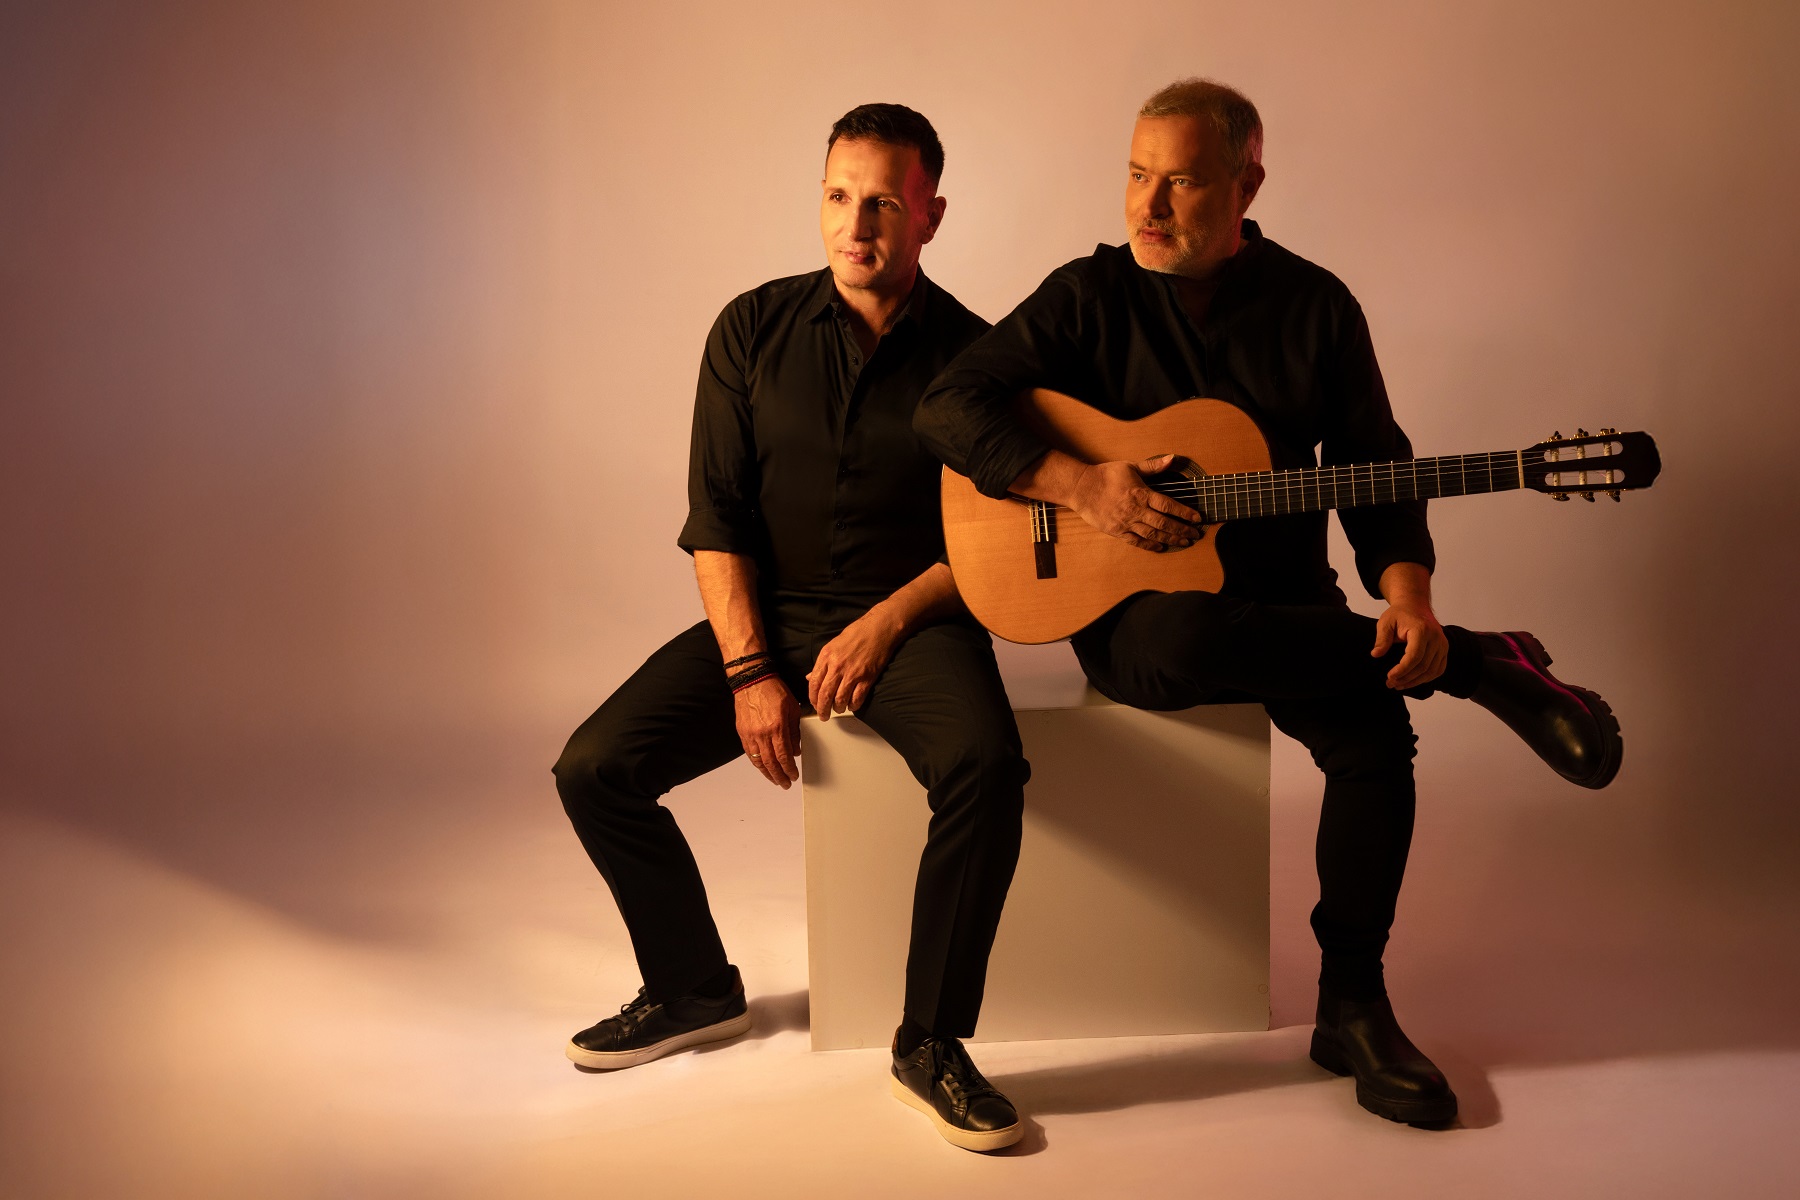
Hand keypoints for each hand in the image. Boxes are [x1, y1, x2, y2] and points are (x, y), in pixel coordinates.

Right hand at [735, 674, 800, 787]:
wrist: (752, 680)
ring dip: (767, 773)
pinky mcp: (742, 732)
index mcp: (777, 727)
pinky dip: (756, 763)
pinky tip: (761, 767)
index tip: (793, 775)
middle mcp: (762, 733)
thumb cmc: (772, 690)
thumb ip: (794, 732)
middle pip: (771, 763)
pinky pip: (749, 753)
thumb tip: (795, 750)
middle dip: (779, 776)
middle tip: (785, 783)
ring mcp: (750, 734)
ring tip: (774, 780)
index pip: (784, 756)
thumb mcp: (792, 708)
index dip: (789, 769)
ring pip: (758, 760)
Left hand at [807, 608, 905, 719]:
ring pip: (840, 700)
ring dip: (838, 708)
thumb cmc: (857, 633)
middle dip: (822, 709)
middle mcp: (838, 666)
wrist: (879, 629)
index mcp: (826, 657)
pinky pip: (857, 698)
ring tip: (839, 709)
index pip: (814, 683)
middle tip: (823, 716)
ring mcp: (853, 673)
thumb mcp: (833, 645)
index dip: (812, 698)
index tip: (814, 704)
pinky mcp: (867, 678)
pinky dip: (853, 706)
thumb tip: (811, 677)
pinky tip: (852, 705)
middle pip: (825, 695)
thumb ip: (822, 663)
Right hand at [1070, 455, 1203, 551]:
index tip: (1197, 518)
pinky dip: (1150, 545)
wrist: (1081, 488)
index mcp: (1141, 493)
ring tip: (1184, 542)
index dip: (1184, 513)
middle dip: (1182, 530)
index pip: (1168, 505)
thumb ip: (1153, 466)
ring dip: (1170, 539)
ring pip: (1153, 534)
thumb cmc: (1105, 475)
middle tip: (1195, 534)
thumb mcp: (1130, 466)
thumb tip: (1172, 458)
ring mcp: (1126, 522)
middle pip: (1164, 523)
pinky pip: (1136, 541)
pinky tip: (1161, 547)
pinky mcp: (1117, 531)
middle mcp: (1135, 510)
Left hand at [1372, 599, 1448, 689]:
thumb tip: (1376, 654)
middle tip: (1390, 684)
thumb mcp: (1385, 622)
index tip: (1390, 677)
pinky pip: (1438, 669)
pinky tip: (1413, 681)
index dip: (1402, 670)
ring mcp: (1442, 644)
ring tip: (1399, 685)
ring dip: (1415, 681)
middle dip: (1406, 678)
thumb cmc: (1400, 614)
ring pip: (1432, 671)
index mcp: (1422, 630)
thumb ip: (1381, 639)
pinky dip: (1427, 678)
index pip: (1414, 656)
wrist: (1415, 605)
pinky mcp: (1444, 649)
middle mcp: (1435, 638)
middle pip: (1423, 666)